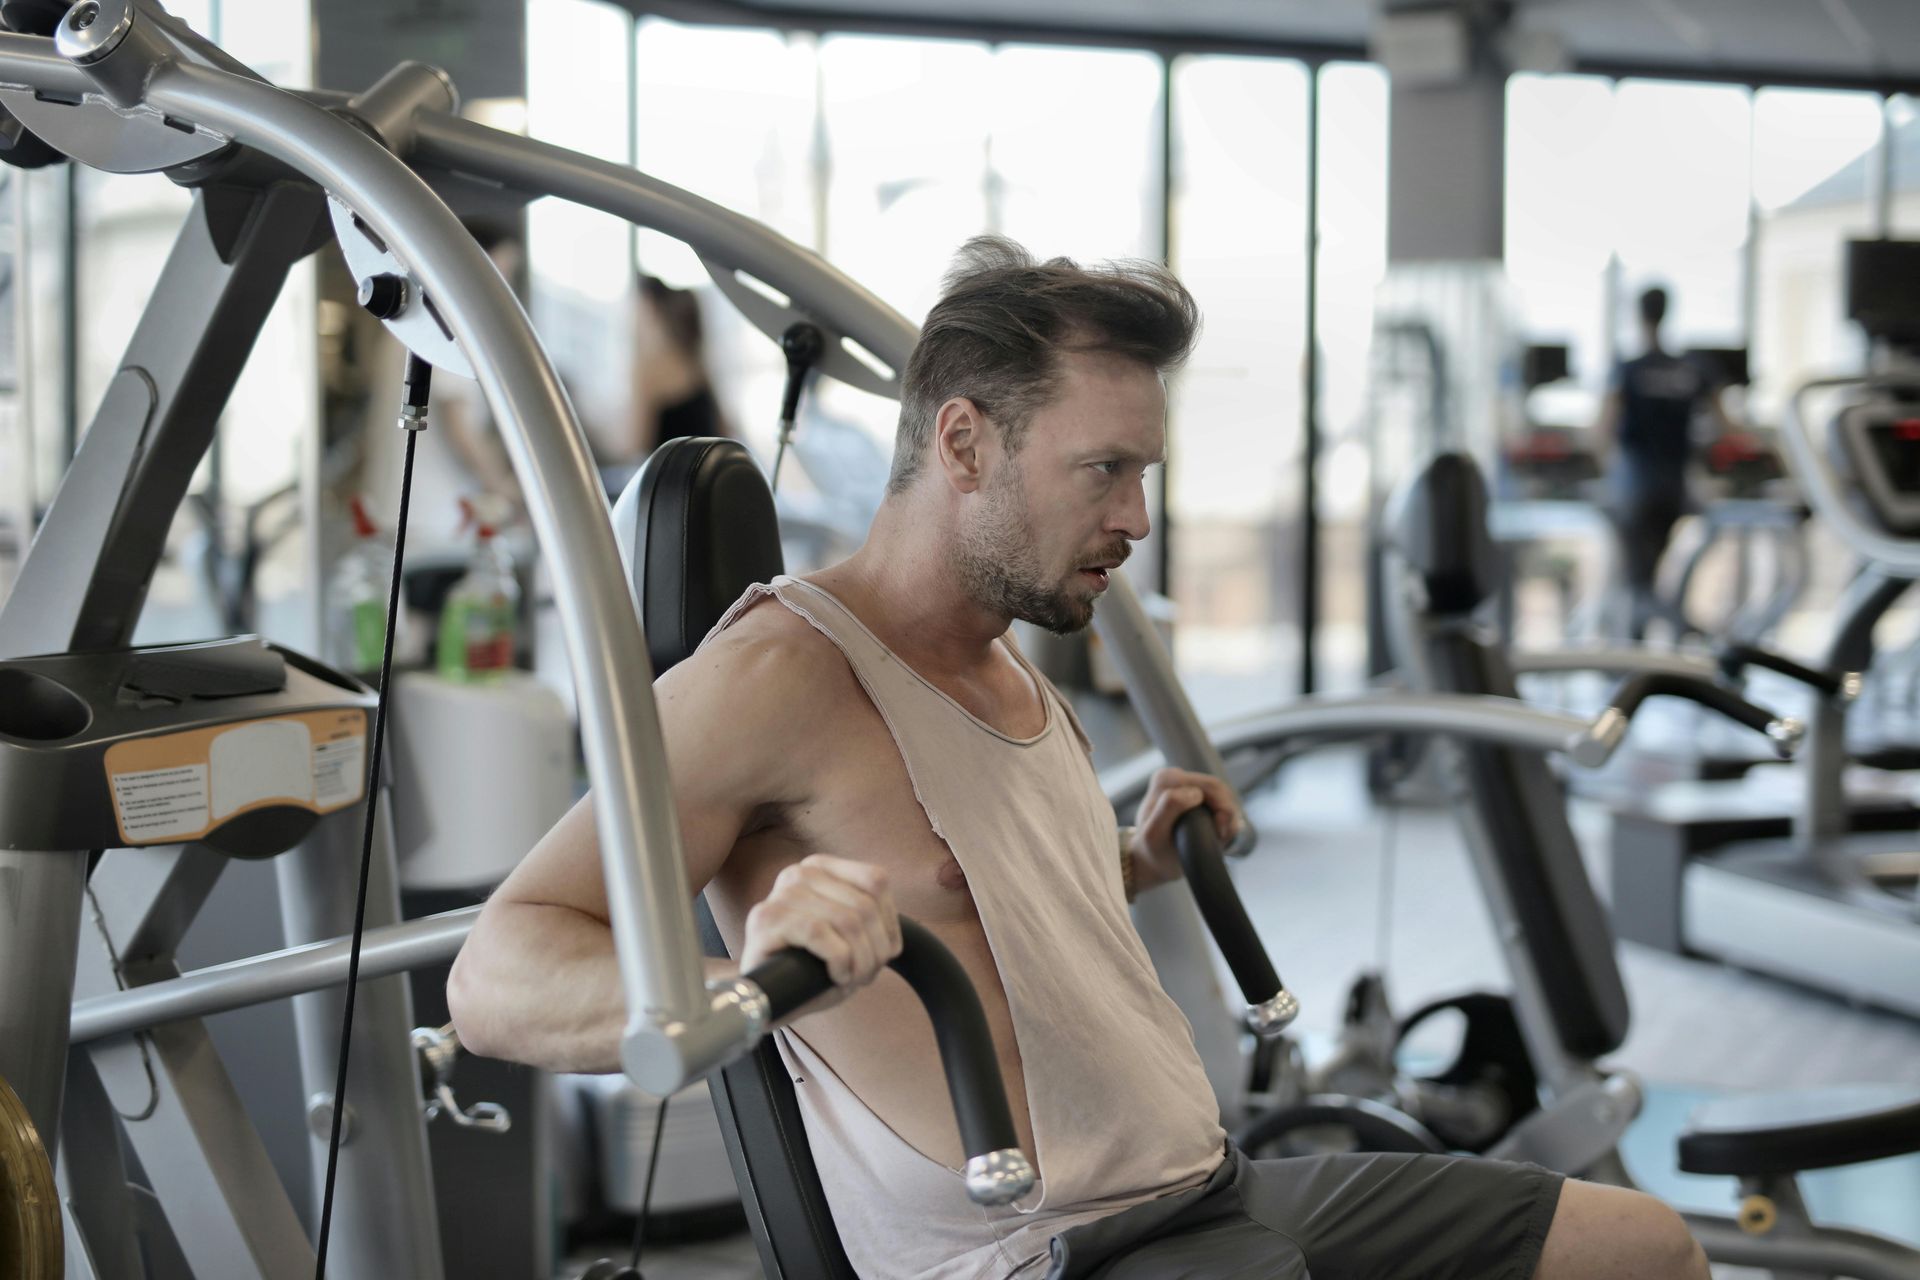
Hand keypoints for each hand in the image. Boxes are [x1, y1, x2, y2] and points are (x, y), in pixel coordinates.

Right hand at [740, 854, 902, 1012]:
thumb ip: (871, 923)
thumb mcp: (850, 939)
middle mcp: (799, 873)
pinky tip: (836, 976)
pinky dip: (838, 960)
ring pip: (846, 920)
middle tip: (866, 975)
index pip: (876, 880)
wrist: (769, 997)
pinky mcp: (766, 919)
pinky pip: (819, 932)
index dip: (890, 922)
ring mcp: (780, 894)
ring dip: (860, 961)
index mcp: (821, 867)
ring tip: (851, 979)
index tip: (885, 953)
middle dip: (876, 950)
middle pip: (864, 905)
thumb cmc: (812, 968)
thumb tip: (892, 940)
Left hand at [1130, 768, 1243, 893]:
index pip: (1208, 786)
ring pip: (1224, 794)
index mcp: (1165, 779)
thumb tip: (1195, 793)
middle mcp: (1176, 776)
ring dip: (1229, 817)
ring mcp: (1187, 783)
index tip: (1219, 835)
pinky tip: (1219, 834)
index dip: (1222, 809)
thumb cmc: (1153, 849)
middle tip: (1224, 837)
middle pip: (1218, 788)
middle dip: (1228, 813)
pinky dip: (1227, 819)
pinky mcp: (1196, 793)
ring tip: (1221, 838)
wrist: (1154, 860)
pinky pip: (1223, 800)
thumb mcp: (1154, 833)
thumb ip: (1170, 807)